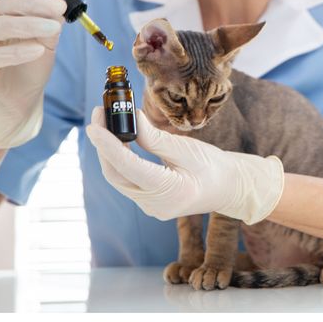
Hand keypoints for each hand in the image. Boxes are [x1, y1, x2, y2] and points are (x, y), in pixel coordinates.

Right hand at [0, 0, 65, 147]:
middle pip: (2, 4)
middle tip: (60, 8)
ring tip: (55, 28)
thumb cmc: (29, 69)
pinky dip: (16, 51)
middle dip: (35, 3)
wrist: (18, 104)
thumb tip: (62, 0)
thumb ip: (51, 22)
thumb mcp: (46, 42)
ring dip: (29, 25)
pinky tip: (37, 51)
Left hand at [85, 107, 283, 223]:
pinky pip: (127, 180)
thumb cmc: (213, 166)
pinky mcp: (149, 203)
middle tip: (100, 114)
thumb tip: (130, 118)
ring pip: (119, 178)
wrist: (229, 187)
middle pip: (116, 174)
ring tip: (108, 122)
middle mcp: (155, 205)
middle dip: (103, 144)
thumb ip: (154, 137)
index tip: (94, 124)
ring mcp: (150, 207)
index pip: (128, 167)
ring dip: (110, 151)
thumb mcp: (186, 148)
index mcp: (169, 192)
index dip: (107, 145)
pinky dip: (120, 160)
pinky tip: (120, 140)